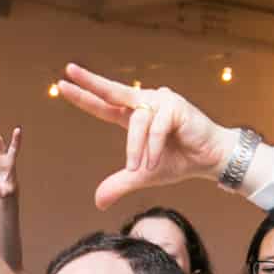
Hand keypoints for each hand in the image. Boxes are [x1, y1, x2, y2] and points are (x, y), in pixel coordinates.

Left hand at [56, 63, 233, 209]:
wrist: (210, 161)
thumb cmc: (179, 162)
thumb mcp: (143, 175)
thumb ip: (121, 183)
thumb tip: (98, 202)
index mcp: (135, 117)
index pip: (105, 106)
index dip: (85, 96)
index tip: (62, 84)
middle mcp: (145, 103)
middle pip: (113, 92)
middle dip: (91, 83)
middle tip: (69, 72)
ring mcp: (160, 101)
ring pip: (136, 123)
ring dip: (136, 149)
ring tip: (144, 167)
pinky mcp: (175, 105)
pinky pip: (155, 127)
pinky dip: (153, 147)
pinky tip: (157, 159)